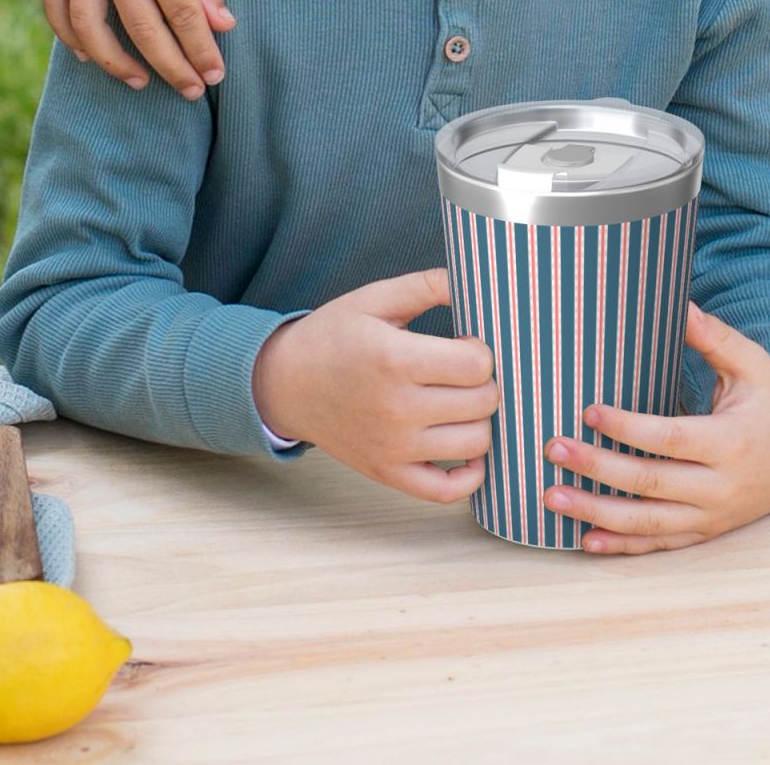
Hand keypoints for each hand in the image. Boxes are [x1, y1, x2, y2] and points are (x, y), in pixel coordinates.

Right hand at [41, 0, 229, 98]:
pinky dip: (68, 32)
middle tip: (191, 91)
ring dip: (114, 61)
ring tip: (141, 80)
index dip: (200, 52)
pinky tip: (90, 53)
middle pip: (140, 30)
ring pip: (88, 26)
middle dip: (170, 66)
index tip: (215, 77)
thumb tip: (220, 27)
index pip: (181, 18)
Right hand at [252, 268, 499, 502]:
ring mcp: (392, 448)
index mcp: (395, 360)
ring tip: (460, 401)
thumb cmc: (333, 336)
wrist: (284, 384)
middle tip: (463, 371)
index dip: (481, 349)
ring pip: (476, 443)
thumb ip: (428, 284)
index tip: (464, 343)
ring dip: (480, 420)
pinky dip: (469, 476)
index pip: (477, 364)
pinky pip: (445, 492)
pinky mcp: (387, 473)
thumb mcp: (375, 298)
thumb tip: (475, 278)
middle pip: (483, 402)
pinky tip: (466, 449)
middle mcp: (396, 409)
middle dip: (485, 381)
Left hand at [541, 302, 769, 553]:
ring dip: (595, 512)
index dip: (627, 428)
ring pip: (647, 523)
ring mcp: (712, 516)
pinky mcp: (705, 532)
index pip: (670, 438)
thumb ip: (714, 338)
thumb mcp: (752, 365)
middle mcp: (721, 486)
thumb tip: (680, 303)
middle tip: (554, 449)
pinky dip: (621, 547)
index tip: (589, 411)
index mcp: (732, 441)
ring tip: (551, 496)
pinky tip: (585, 541)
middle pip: (649, 483)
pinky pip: (659, 545)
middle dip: (597, 467)